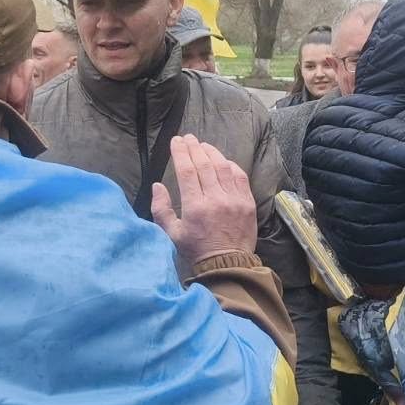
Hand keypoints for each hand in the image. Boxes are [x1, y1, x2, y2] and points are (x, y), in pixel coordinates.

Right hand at [151, 135, 257, 263]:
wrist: (228, 266)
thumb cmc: (196, 251)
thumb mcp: (172, 234)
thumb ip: (161, 209)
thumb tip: (157, 185)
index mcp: (195, 207)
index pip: (186, 171)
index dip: (180, 153)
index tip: (176, 141)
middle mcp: (216, 199)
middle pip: (204, 165)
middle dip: (194, 148)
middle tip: (188, 138)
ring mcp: (234, 200)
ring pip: (222, 167)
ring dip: (212, 153)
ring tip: (203, 145)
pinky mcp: (248, 203)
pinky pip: (240, 177)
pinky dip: (230, 165)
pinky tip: (223, 161)